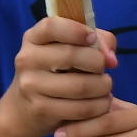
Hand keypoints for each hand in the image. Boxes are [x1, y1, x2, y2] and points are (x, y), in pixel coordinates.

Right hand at [5, 16, 117, 136]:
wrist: (25, 108)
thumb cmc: (57, 71)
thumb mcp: (71, 48)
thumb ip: (98, 42)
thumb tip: (111, 59)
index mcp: (34, 38)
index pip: (51, 26)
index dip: (76, 30)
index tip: (92, 38)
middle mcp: (27, 59)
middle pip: (72, 55)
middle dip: (98, 63)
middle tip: (102, 70)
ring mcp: (31, 85)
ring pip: (81, 86)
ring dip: (103, 87)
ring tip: (104, 87)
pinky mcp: (41, 109)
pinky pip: (81, 108)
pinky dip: (99, 106)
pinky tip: (100, 103)